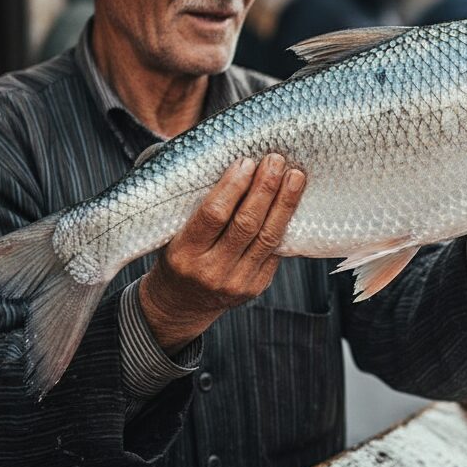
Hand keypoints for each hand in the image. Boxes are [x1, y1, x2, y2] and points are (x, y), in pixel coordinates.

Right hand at [139, 154, 305, 352]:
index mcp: (184, 253)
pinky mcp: (257, 286)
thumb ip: (197, 207)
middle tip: (276, 161)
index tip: (246, 162)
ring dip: (284, 203)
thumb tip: (234, 166)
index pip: (214, 215)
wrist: (180, 305)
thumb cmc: (176, 258)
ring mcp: (237, 282)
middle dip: (265, 189)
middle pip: (247, 223)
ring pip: (268, 237)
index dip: (233, 187)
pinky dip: (285, 223)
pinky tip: (291, 202)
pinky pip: (275, 251)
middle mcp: (211, 271)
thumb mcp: (172, 234)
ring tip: (294, 176)